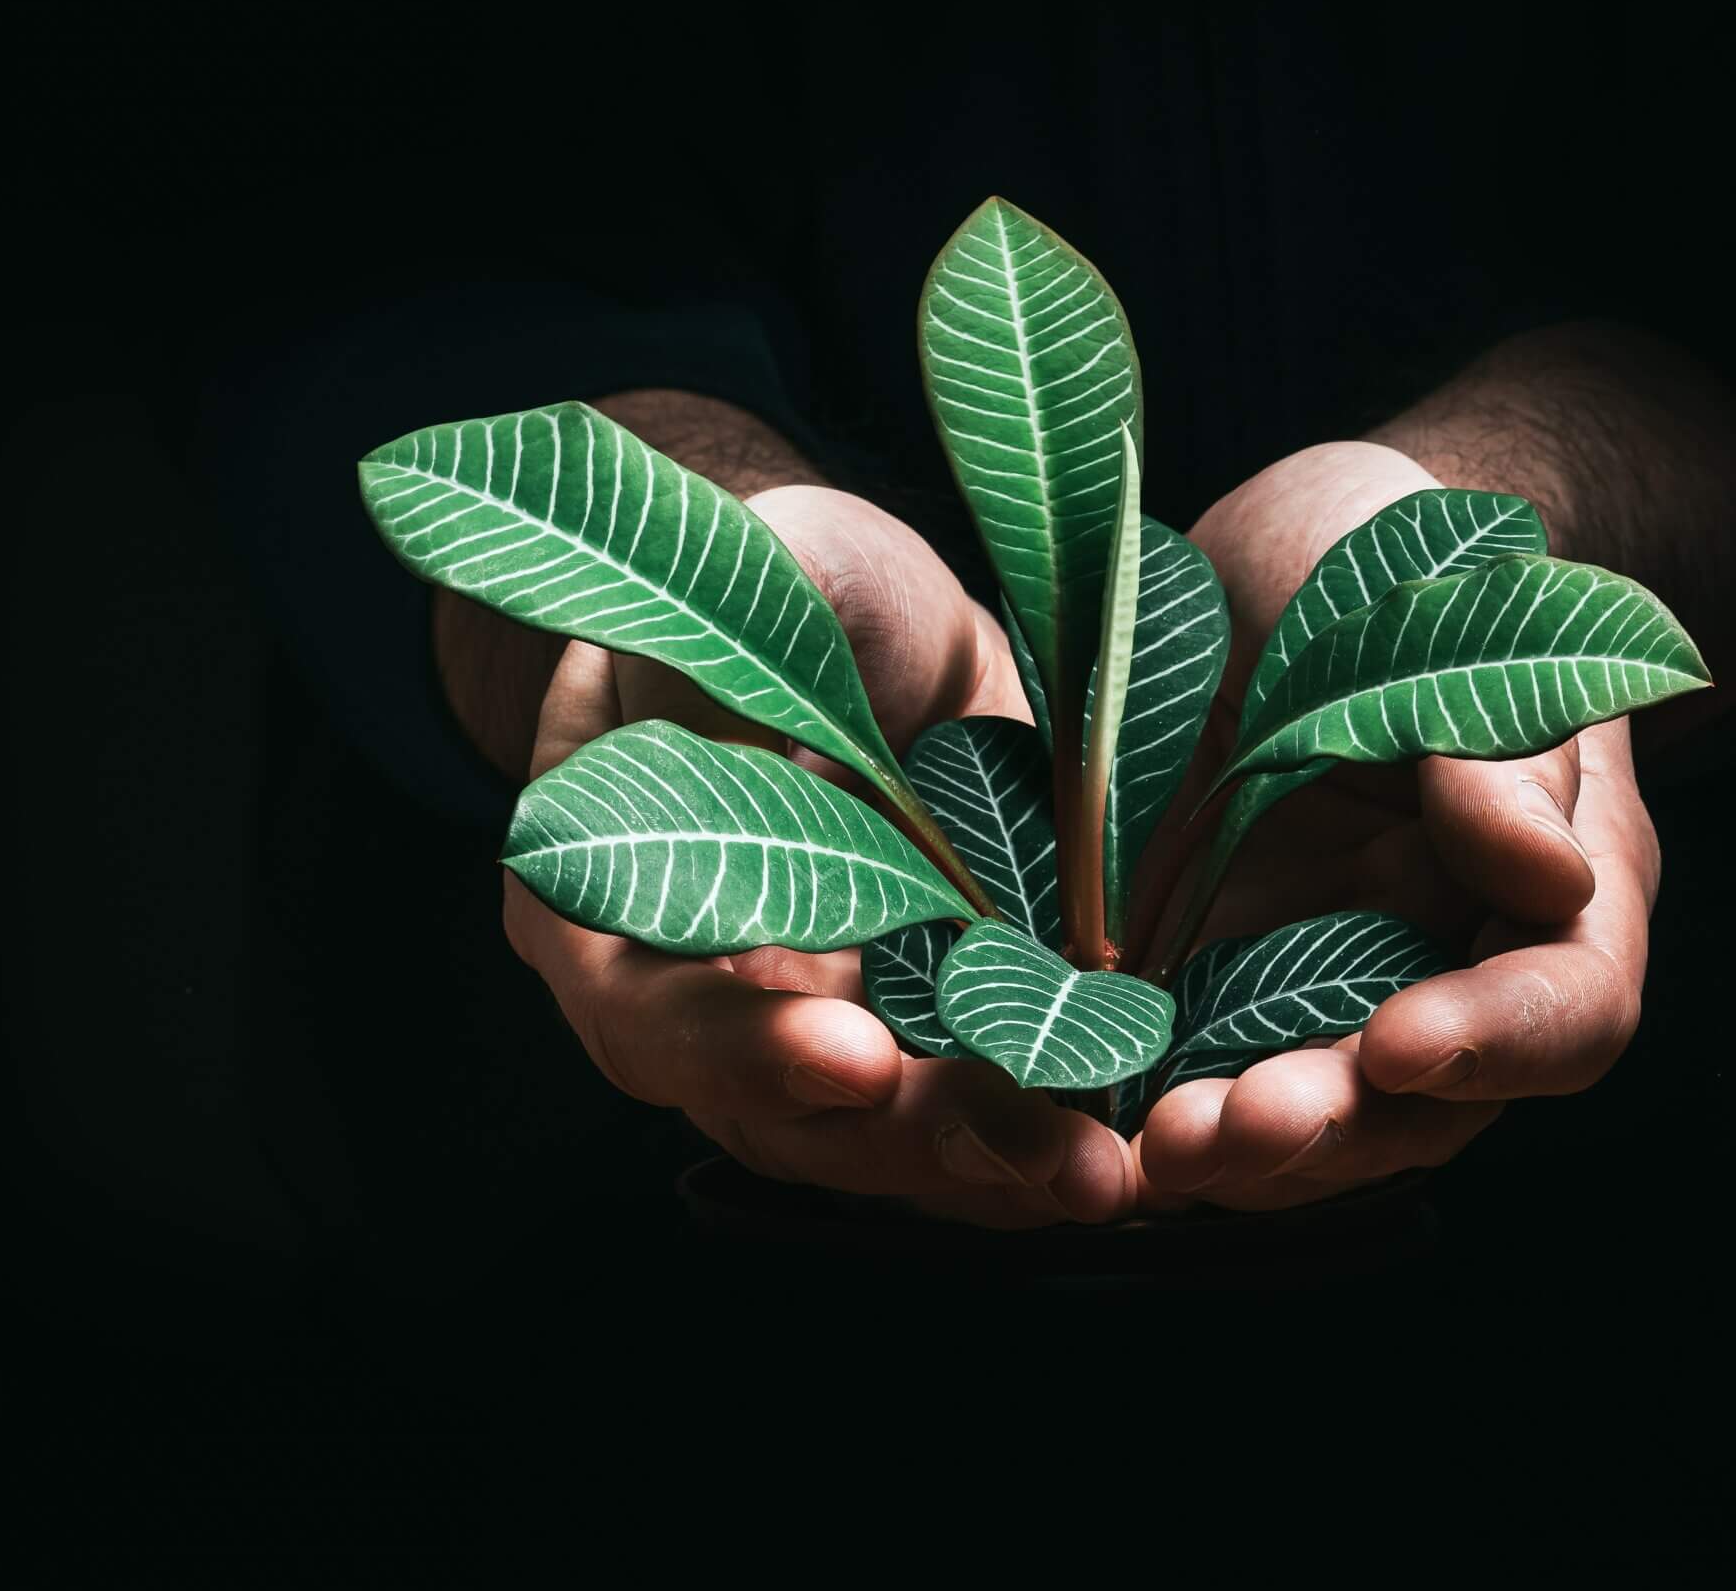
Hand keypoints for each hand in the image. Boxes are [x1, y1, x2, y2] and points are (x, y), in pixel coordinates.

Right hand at [499, 486, 1138, 1227]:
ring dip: (997, 1166)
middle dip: (914, 1136)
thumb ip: (761, 618)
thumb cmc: (800, 580)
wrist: (883, 632)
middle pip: (780, 1117)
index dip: (742, 1044)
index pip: (646, 1006)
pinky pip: (965, 1128)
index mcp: (600, 897)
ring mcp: (803, 1047)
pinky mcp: (910, 1052)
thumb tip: (725, 696)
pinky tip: (1134, 1148)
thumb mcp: (781, 564)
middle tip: (1041, 1148)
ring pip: (882, 1146)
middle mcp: (688, 1005)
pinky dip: (1044, 1141)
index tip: (856, 1055)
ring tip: (1105, 1171)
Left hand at [1132, 444, 1659, 1211]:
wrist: (1263, 558)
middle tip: (1225, 1131)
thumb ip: (1498, 745)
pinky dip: (1129, 1112)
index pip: (1570, 1008)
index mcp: (1553, 883)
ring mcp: (1320, 993)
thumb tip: (1554, 876)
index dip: (1492, 1042)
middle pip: (1421, 1108)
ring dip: (1226, 1151)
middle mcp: (1448, 968)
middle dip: (1325, 1128)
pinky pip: (1178, 1079)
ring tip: (1139, 1150)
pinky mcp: (1203, 992)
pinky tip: (1062, 1120)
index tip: (1395, 1044)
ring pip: (1300, 1122)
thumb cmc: (1389, 553)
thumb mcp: (1443, 610)